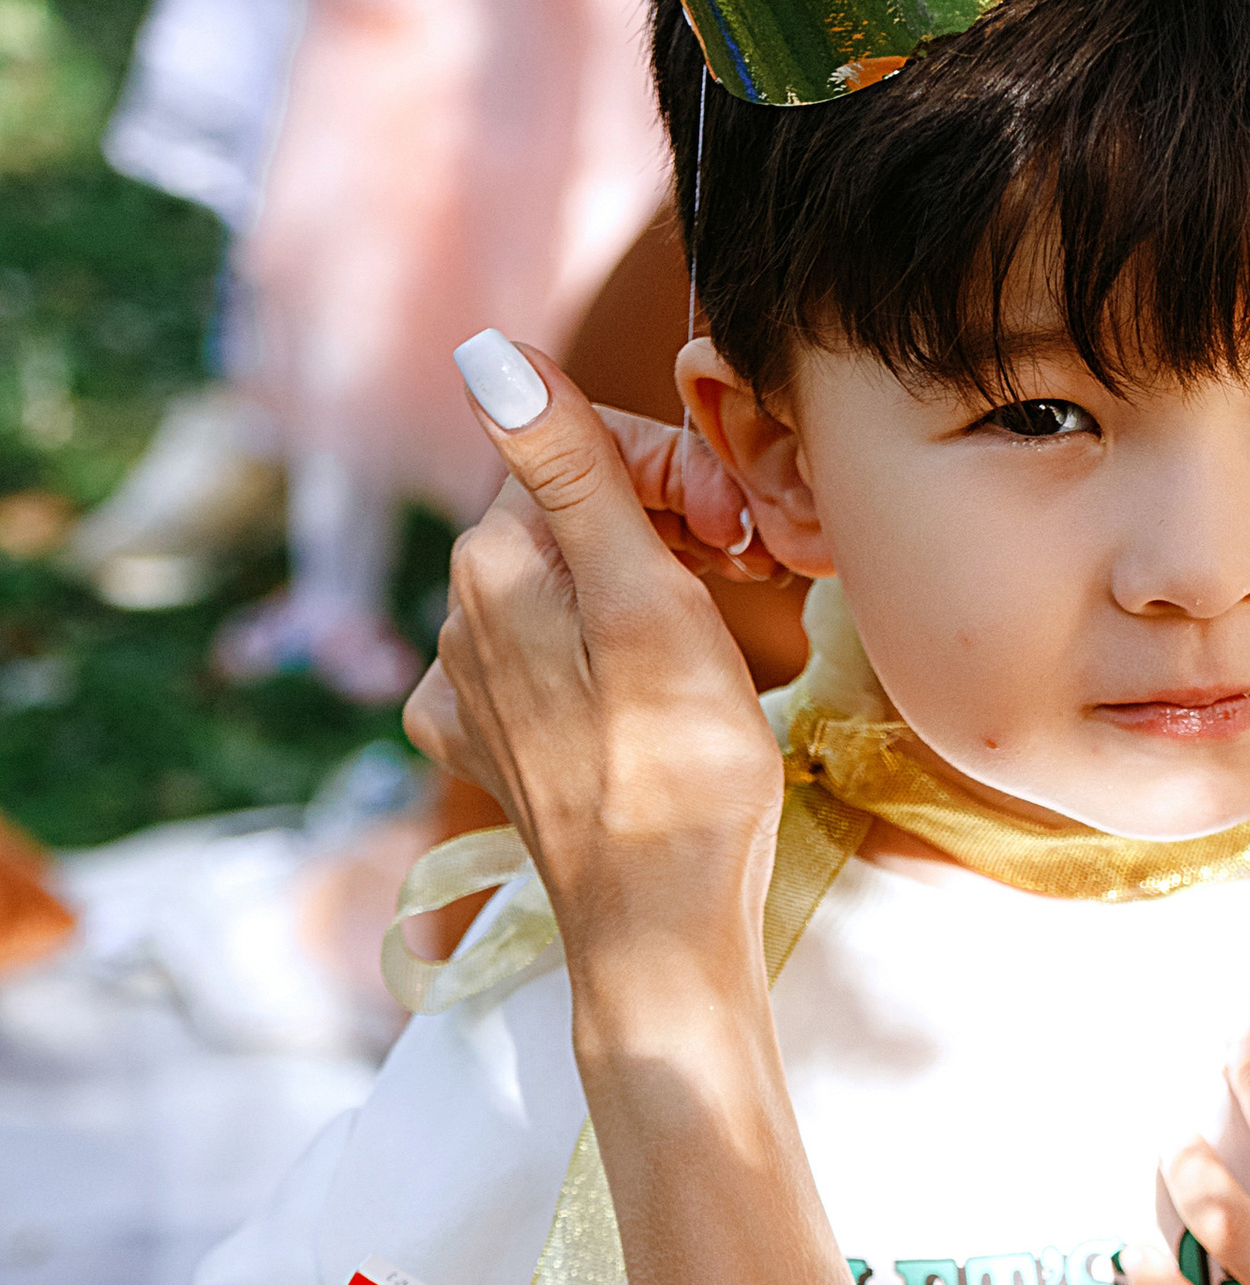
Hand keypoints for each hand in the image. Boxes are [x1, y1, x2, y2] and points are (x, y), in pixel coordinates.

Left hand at [405, 341, 784, 1053]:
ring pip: (570, 594)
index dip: (681, 475)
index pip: (584, 452)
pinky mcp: (500, 755)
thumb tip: (481, 348)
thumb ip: (569, 467)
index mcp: (491, 563)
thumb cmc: (677, 773)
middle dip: (668, 531)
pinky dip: (612, 664)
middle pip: (577, 522)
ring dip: (648, 596)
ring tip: (718, 650)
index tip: (752, 535)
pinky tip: (653, 702)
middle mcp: (458, 619)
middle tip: (757, 584)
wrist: (662, 936)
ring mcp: (472, 695)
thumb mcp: (641, 598)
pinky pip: (554, 668)